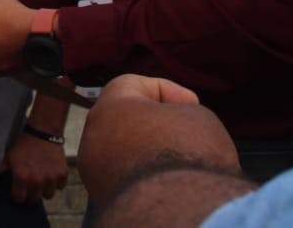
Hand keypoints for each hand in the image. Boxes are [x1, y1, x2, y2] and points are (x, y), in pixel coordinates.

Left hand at [4, 132, 66, 202]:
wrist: (43, 131)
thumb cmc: (23, 144)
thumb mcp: (8, 157)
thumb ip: (0, 171)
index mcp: (22, 177)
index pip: (19, 199)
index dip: (17, 195)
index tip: (18, 189)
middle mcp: (37, 181)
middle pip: (34, 200)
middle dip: (30, 194)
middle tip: (30, 184)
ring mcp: (51, 178)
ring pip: (48, 195)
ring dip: (44, 189)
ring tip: (41, 178)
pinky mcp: (62, 174)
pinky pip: (60, 187)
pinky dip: (56, 182)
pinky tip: (51, 173)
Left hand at [77, 74, 237, 208]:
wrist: (173, 206)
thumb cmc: (185, 152)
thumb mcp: (197, 117)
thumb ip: (181, 114)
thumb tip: (176, 128)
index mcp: (111, 103)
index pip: (136, 85)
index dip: (170, 92)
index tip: (193, 105)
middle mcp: (94, 133)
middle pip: (128, 121)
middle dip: (159, 126)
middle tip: (188, 135)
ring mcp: (95, 168)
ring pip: (126, 152)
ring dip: (151, 154)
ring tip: (183, 163)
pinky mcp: (104, 198)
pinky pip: (127, 179)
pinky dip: (147, 178)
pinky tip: (172, 184)